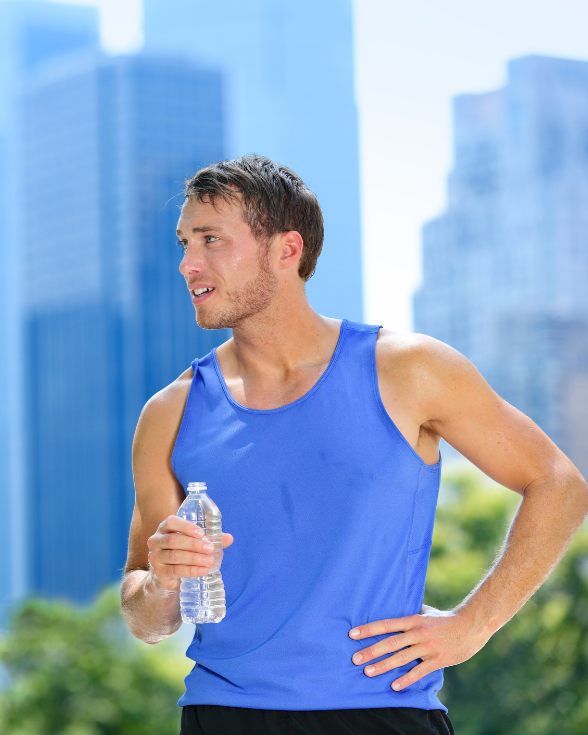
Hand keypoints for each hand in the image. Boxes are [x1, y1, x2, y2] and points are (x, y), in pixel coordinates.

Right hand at [146, 515, 233, 592]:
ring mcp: (155, 557)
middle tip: (210, 549)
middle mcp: (156, 540)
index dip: (186, 527)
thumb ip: (210, 539)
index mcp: (165, 528)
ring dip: (194, 558)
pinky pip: (175, 570)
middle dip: (194, 545)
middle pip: (173, 540)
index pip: (171, 522)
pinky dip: (190, 570)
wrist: (167, 575)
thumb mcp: (194, 543)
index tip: (202, 534)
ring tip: (209, 561)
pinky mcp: (159, 572)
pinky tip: (203, 571)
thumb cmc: (182, 551)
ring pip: (174, 556)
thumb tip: (229, 538)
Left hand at [348, 604, 489, 689]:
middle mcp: (419, 633)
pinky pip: (419, 671)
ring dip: (383, 665)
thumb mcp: (427, 612)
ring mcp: (428, 647)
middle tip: (355, 658)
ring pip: (402, 658)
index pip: (387, 624)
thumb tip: (396, 607)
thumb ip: (412, 613)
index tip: (353, 634)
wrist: (472, 625)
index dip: (369, 629)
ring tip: (368, 672)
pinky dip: (406, 679)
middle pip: (391, 642)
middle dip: (371, 650)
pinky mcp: (438, 659)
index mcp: (414, 620)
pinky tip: (394, 685)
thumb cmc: (446, 619)